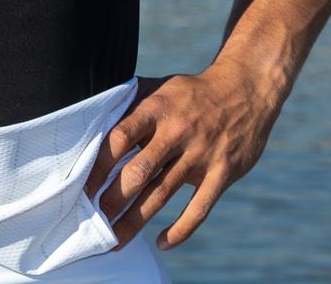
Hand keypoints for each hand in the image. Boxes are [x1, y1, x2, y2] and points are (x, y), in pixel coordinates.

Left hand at [83, 66, 282, 252]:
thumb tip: (93, 117)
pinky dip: (180, 229)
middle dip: (113, 199)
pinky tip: (162, 243)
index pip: (120, 138)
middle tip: (94, 220)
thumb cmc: (192, 92)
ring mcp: (201, 154)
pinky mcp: (222, 173)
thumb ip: (131, 103)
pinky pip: (199, 208)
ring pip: (163, 194)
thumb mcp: (160, 87)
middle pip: (138, 171)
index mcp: (157, 109)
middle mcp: (177, 132)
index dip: (98, 165)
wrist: (247, 88)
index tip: (83, 187)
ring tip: (115, 241)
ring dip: (136, 220)